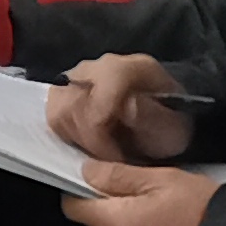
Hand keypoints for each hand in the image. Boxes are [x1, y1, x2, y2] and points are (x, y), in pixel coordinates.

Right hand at [52, 54, 196, 165]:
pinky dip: (69, 134)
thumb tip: (125, 106)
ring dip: (78, 138)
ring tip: (102, 150)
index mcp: (129, 68)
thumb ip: (151, 116)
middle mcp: (96, 66)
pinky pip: (53, 115)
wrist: (162, 119)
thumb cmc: (169, 124)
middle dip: (89, 138)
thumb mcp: (172, 127)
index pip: (99, 91)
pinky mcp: (62, 90)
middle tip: (110, 159)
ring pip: (57, 109)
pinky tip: (90, 142)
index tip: (114, 157)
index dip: (99, 128)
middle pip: (72, 101)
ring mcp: (75, 77)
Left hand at [66, 160, 217, 225]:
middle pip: (100, 224)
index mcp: (115, 225)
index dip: (81, 191)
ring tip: (164, 211)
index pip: (74, 208)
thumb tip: (85, 173)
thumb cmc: (202, 210)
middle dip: (114, 207)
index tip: (98, 180)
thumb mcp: (162, 179)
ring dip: (133, 224)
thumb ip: (118, 176)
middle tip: (144, 192)